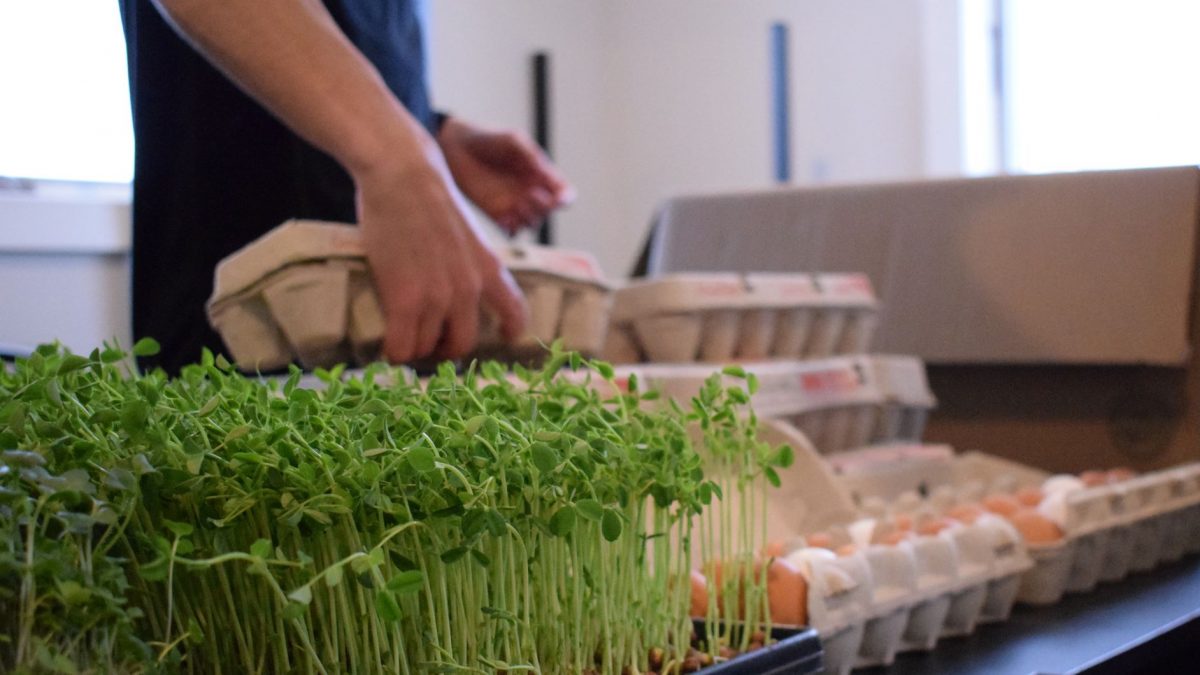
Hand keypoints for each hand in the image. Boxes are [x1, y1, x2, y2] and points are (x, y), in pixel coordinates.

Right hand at [353, 152, 526, 362]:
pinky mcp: (405, 299)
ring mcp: (438, 297)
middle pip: (461, 343)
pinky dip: (393, 353)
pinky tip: (386, 348)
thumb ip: (469, 263)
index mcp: (490, 269)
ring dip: (412, 349)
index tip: (504, 337)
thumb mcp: (467, 233)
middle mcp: (470, 289)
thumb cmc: (427, 196)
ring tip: (400, 338)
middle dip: (442, 348)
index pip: (515, 313)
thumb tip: (456, 286)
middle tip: (425, 341)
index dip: (510, 331)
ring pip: (426, 348)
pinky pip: (401, 347)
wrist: (403, 174)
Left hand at [437, 117, 574, 233]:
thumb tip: (546, 176)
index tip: (558, 198)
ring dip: (529, 218)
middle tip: (530, 195)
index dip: (565, 199)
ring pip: (533, 223)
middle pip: (550, 211)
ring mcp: (514, 204)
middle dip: (544, 207)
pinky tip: (504, 218)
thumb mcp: (513, 140)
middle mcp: (531, 191)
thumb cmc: (487, 139)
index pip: (564, 194)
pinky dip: (513, 229)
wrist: (456, 147)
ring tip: (515, 205)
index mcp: (541, 174)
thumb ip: (531, 156)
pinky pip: (512, 230)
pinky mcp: (497, 214)